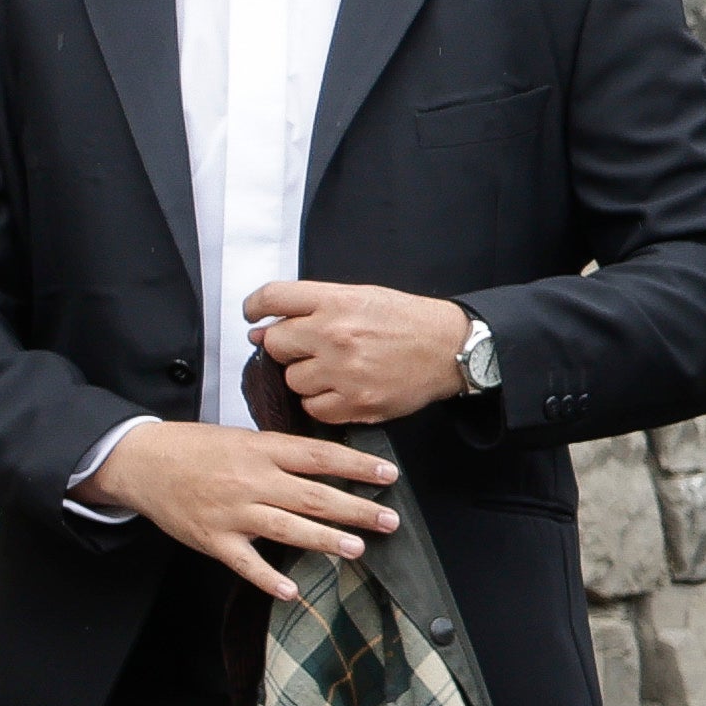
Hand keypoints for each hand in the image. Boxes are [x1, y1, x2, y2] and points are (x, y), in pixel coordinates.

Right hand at [92, 416, 400, 599]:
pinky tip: (292, 591)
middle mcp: (249, 480)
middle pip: (310, 496)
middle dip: (354, 509)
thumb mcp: (242, 438)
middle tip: (389, 521)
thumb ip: (281, 453)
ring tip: (357, 549)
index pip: (317, 456)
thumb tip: (331, 464)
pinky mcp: (212, 538)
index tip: (389, 475)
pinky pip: (244, 562)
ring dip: (323, 540)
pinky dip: (267, 578)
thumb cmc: (195, 448)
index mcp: (260, 450)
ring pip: (285, 527)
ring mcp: (231, 511)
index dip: (355, 466)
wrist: (139, 461)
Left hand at [240, 278, 472, 425]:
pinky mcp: (357, 402)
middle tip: (310, 350)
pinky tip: (341, 391)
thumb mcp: (360, 297)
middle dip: (287, 348)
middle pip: (276, 344)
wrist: (451, 349)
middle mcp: (335, 334)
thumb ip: (312, 308)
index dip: (255, 309)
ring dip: (306, 378)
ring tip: (334, 372)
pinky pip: (314, 408)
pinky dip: (322, 403)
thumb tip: (262, 329)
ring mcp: (345, 371)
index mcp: (335, 301)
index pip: (270, 299)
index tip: (254, 317)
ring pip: (293, 380)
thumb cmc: (407, 322)